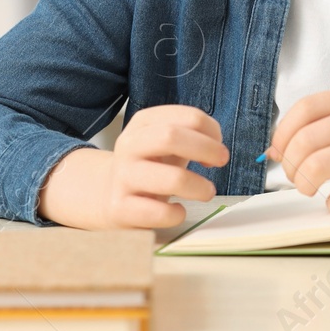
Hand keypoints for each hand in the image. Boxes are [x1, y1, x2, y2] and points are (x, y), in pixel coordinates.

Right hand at [37, 104, 228, 229]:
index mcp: (143, 123)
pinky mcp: (120, 208)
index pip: (187, 116)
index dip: (211, 130)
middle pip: (171, 137)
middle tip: (222, 161)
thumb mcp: (166, 142)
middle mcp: (129, 145)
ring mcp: (123, 177)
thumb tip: (217, 148)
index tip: (219, 145)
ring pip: (172, 178)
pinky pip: (159, 212)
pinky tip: (178, 211)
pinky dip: (177, 214)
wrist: (107, 195)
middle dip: (206, 148)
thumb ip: (192, 136)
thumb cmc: (150, 166)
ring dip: (199, 186)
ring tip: (207, 192)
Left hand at [265, 90, 329, 213]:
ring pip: (317, 166)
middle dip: (290, 167)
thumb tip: (273, 152)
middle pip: (305, 141)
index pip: (304, 109)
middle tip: (297, 179)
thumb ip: (320, 130)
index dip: (283, 134)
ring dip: (304, 184)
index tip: (281, 154)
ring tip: (309, 189)